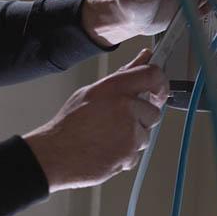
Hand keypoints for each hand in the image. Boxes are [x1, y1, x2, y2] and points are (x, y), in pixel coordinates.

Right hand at [22, 49, 166, 191]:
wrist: (56, 155)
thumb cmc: (68, 126)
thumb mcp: (91, 93)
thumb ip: (121, 77)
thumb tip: (142, 60)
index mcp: (114, 88)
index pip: (152, 75)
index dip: (160, 83)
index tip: (159, 91)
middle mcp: (125, 107)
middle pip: (153, 112)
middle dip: (141, 120)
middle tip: (118, 125)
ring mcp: (129, 132)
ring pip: (145, 136)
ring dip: (132, 139)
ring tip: (106, 139)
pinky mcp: (129, 153)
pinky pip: (136, 154)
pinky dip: (124, 155)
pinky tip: (105, 150)